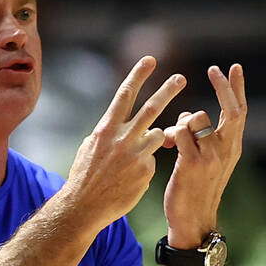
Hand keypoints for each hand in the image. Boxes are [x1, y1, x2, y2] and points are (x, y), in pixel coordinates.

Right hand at [64, 56, 184, 230]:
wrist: (84, 206)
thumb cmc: (85, 176)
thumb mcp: (91, 146)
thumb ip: (111, 132)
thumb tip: (122, 122)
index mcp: (106, 127)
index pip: (125, 94)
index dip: (138, 74)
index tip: (151, 60)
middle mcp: (121, 137)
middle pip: (151, 108)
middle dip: (167, 91)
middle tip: (181, 78)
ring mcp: (135, 154)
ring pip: (157, 135)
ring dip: (155, 139)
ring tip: (133, 156)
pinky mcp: (145, 170)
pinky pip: (152, 162)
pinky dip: (144, 167)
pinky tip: (130, 180)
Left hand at [161, 64, 246, 247]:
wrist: (193, 220)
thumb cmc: (196, 190)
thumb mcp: (207, 162)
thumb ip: (202, 137)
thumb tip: (187, 116)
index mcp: (232, 148)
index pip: (239, 111)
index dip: (237, 88)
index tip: (234, 68)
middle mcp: (227, 149)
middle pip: (231, 109)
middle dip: (223, 86)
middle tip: (215, 69)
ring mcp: (211, 156)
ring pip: (196, 117)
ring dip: (181, 121)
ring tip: (174, 140)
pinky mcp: (193, 162)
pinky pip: (179, 131)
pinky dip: (170, 133)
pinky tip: (167, 146)